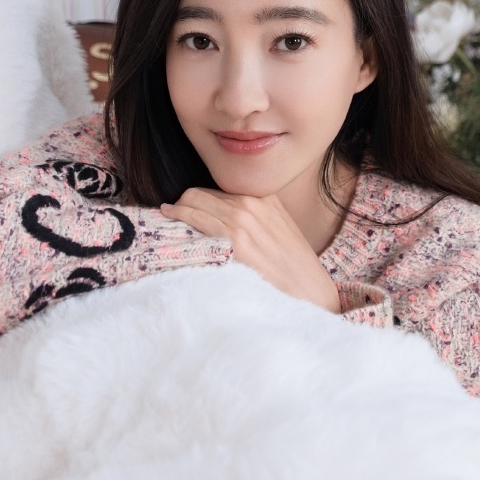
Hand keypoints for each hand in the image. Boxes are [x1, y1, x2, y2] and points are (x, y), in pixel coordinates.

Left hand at [160, 188, 340, 312]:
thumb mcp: (280, 228)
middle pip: (201, 193)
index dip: (199, 198)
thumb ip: (256, 216)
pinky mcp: (234, 242)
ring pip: (194, 203)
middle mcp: (251, 203)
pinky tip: (171, 225)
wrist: (312, 292)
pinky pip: (195, 222)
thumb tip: (224, 216)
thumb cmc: (295, 267)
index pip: (217, 188)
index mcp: (264, 196)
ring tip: (167, 216)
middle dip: (184, 202)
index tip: (187, 204)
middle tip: (172, 212)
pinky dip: (179, 220)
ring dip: (177, 209)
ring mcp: (242, 221)